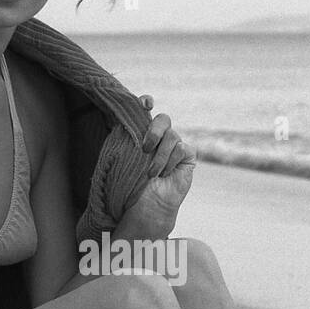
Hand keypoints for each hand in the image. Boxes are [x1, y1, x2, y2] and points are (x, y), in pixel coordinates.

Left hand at [120, 95, 195, 238]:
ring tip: (151, 173)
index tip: (146, 103)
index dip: (146, 102)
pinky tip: (164, 174)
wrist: (147, 206)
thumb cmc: (131, 185)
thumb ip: (125, 137)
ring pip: (172, 135)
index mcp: (143, 134)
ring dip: (159, 156)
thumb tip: (121, 117)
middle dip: (154, 130)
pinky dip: (170, 162)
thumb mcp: (123, 158)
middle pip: (163, 119)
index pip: (146, 110)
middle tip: (144, 148)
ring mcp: (175, 145)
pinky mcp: (188, 155)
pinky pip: (181, 148)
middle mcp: (160, 138)